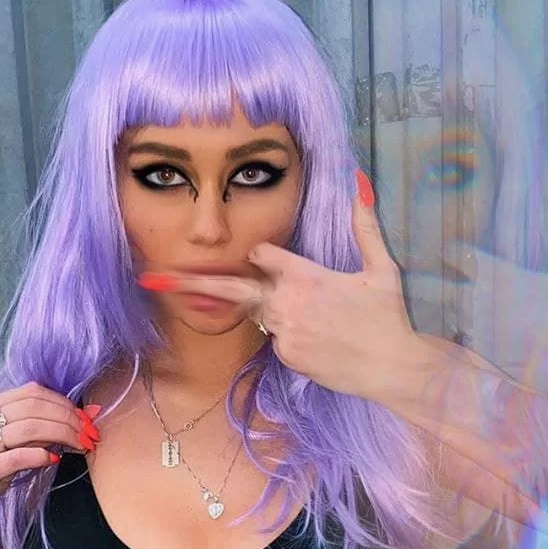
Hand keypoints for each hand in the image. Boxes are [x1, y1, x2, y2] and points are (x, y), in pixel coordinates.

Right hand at [0, 382, 99, 545]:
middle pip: (33, 406)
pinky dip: (40, 455)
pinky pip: (17, 456)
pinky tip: (54, 459)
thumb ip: (33, 431)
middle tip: (89, 433)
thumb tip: (75, 420)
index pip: (30, 391)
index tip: (85, 417)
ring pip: (29, 427)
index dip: (63, 402)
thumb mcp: (7, 447)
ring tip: (80, 446)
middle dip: (69, 418)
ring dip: (63, 435)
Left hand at [136, 170, 418, 399]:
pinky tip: (326, 341)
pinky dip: (294, 334)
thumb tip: (359, 180)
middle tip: (156, 279)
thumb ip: (364, 225)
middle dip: (192, 282)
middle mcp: (286, 304)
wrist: (391, 368)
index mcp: (306, 276)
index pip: (264, 255)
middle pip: (232, 288)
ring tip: (321, 321)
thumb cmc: (388, 317)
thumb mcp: (382, 268)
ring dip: (276, 311)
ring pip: (263, 314)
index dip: (267, 257)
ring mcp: (283, 333)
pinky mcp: (286, 356)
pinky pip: (278, 338)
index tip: (267, 258)